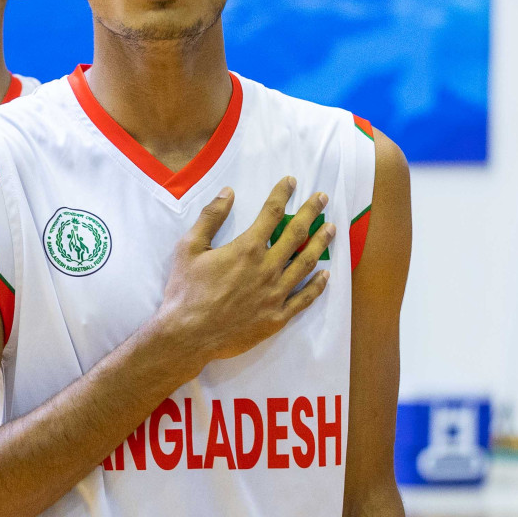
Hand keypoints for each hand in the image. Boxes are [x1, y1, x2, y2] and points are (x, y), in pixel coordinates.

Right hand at [154, 177, 334, 376]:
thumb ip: (210, 218)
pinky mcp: (277, 317)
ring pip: (306, 264)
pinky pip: (304, 299)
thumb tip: (228, 192)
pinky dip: (318, 285)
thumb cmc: (185, 290)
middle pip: (296, 234)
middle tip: (323, 199)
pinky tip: (326, 275)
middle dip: (312, 213)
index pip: (271, 214)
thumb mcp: (188, 248)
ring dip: (321, 244)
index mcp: (246, 249)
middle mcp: (267, 268)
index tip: (292, 182)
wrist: (188, 335)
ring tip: (331, 229)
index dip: (282, 194)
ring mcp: (275, 294)